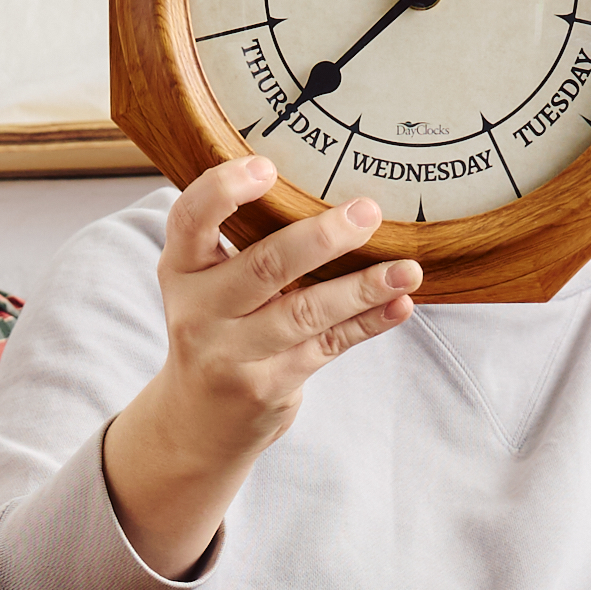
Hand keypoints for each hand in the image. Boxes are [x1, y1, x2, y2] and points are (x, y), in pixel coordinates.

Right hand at [99, 157, 419, 575]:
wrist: (196, 423)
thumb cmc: (217, 330)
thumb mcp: (207, 285)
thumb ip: (246, 245)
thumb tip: (333, 192)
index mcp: (182, 269)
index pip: (190, 219)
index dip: (224, 190)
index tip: (267, 167)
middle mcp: (199, 311)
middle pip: (263, 267)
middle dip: (321, 238)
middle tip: (368, 212)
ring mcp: (231, 354)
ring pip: (304, 313)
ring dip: (362, 288)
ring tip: (408, 269)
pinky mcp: (267, 387)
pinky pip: (327, 346)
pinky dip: (368, 324)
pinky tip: (400, 304)